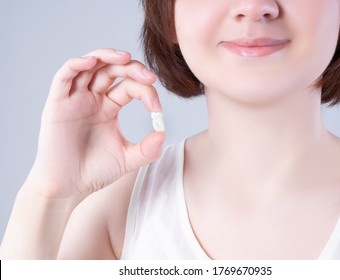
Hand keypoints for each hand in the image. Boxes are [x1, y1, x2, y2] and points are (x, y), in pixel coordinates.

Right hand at [28, 48, 164, 198]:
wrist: (68, 188)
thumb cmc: (94, 172)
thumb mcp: (127, 159)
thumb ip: (147, 149)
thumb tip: (163, 133)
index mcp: (109, 108)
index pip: (130, 87)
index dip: (146, 92)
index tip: (157, 109)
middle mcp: (93, 99)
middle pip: (112, 70)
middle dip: (132, 68)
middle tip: (150, 76)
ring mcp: (75, 99)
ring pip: (89, 66)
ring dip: (107, 56)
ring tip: (126, 57)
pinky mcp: (58, 104)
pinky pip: (64, 77)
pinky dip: (77, 64)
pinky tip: (92, 61)